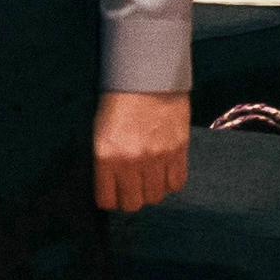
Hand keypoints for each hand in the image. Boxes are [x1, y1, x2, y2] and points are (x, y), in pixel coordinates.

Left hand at [93, 88, 189, 212]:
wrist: (149, 77)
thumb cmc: (120, 101)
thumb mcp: (101, 131)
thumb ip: (106, 161)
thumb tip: (113, 186)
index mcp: (107, 156)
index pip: (108, 200)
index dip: (110, 200)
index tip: (113, 195)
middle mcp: (132, 161)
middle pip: (134, 203)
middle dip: (131, 199)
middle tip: (132, 188)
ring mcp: (158, 157)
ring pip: (156, 197)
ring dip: (152, 191)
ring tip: (150, 179)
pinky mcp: (179, 150)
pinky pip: (177, 183)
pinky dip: (171, 182)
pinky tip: (166, 172)